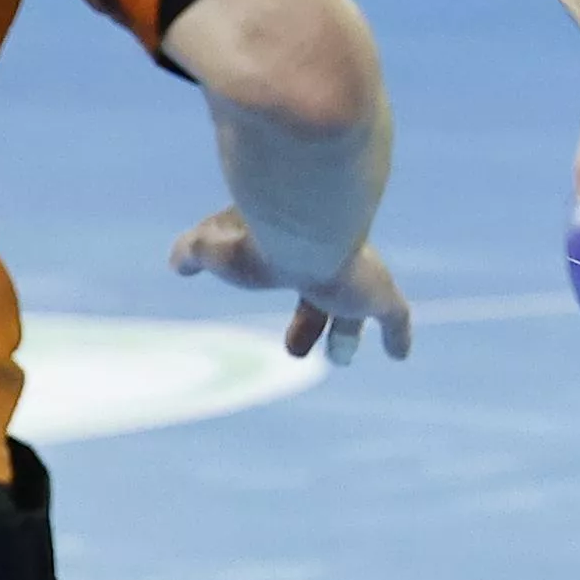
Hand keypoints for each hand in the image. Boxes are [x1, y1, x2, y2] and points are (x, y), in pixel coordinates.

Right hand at [170, 211, 415, 363]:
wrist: (304, 222)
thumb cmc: (255, 233)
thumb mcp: (211, 244)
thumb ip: (195, 251)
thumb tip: (179, 262)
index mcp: (288, 246)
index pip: (283, 267)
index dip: (269, 286)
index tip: (260, 297)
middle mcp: (324, 258)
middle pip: (317, 294)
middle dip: (307, 321)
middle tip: (294, 350)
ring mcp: (355, 277)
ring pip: (355, 310)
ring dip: (346, 335)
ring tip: (341, 357)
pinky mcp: (379, 294)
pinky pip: (395, 318)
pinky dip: (397, 335)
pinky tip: (400, 353)